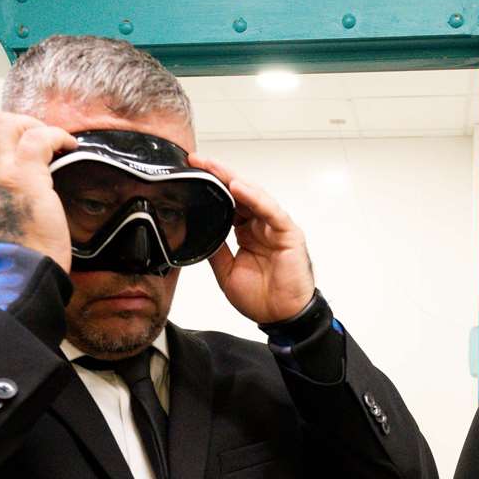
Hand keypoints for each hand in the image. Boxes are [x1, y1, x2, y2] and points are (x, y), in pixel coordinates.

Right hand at [0, 112, 77, 270]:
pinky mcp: (27, 176)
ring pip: (9, 123)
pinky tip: (70, 147)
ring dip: (38, 125)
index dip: (5, 132)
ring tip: (56, 141)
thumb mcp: (4, 216)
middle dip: (20, 122)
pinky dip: (58, 135)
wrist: (26, 268)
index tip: (28, 142)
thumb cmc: (24, 250)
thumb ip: (7, 194)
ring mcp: (5, 172)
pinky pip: (39, 137)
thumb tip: (25, 183)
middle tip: (43, 138)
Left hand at [188, 153, 315, 323]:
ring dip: (233, 180)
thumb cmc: (262, 298)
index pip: (228, 203)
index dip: (211, 188)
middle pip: (239, 193)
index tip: (190, 174)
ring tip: (213, 168)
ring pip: (254, 196)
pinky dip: (255, 198)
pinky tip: (238, 188)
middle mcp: (260, 226)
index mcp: (246, 233)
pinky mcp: (288, 233)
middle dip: (218, 176)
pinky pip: (271, 211)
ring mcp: (274, 227)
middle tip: (197, 161)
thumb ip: (215, 249)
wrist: (281, 317)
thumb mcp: (225, 272)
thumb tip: (196, 231)